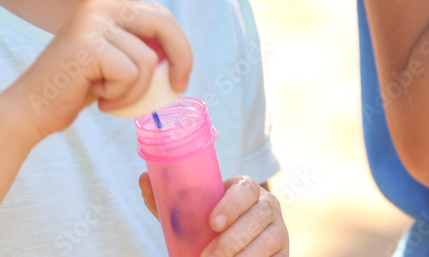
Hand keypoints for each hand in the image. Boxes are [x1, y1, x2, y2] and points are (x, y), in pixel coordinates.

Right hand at [9, 0, 192, 145]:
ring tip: (108, 98)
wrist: (30, 109)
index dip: (178, 43)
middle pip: (161, 23)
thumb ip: (138, 48)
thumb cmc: (74, 90)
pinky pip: (131, 75)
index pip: (158, 13)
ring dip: (135, 91)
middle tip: (178, 87)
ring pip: (147, 60)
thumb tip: (180, 53)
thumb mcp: (111, 61)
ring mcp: (90, 25)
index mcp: (104, 6)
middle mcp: (97, 7)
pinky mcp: (87, 47)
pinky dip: (121, 97)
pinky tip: (97, 99)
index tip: (181, 75)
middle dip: (180, 57)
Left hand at [139, 173, 288, 256]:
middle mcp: (268, 205)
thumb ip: (168, 197)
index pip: (246, 189)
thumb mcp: (192, 209)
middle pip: (257, 219)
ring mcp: (279, 230)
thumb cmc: (209, 221)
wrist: (235, 240)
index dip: (231, 205)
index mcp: (247, 188)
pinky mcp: (284, 252)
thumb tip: (143, 178)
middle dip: (231, 241)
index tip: (212, 223)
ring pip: (267, 242)